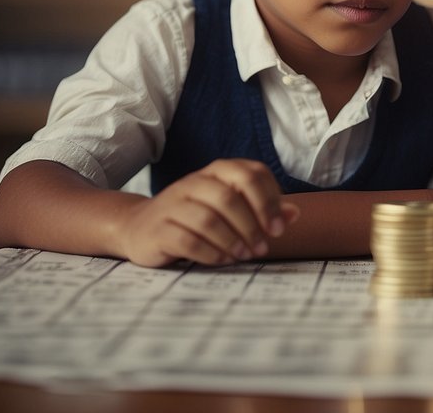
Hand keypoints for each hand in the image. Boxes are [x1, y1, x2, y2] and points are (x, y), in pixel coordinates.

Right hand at [117, 159, 299, 267]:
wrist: (138, 228)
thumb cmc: (195, 218)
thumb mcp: (230, 210)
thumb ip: (262, 209)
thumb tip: (294, 214)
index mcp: (217, 171)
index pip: (251, 174)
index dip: (269, 201)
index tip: (279, 228)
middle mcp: (193, 183)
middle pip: (229, 197)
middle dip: (252, 225)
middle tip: (264, 247)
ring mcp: (171, 204)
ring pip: (208, 218)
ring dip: (232, 240)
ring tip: (245, 256)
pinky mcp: (156, 229)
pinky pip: (186, 240)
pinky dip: (209, 252)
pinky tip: (222, 260)